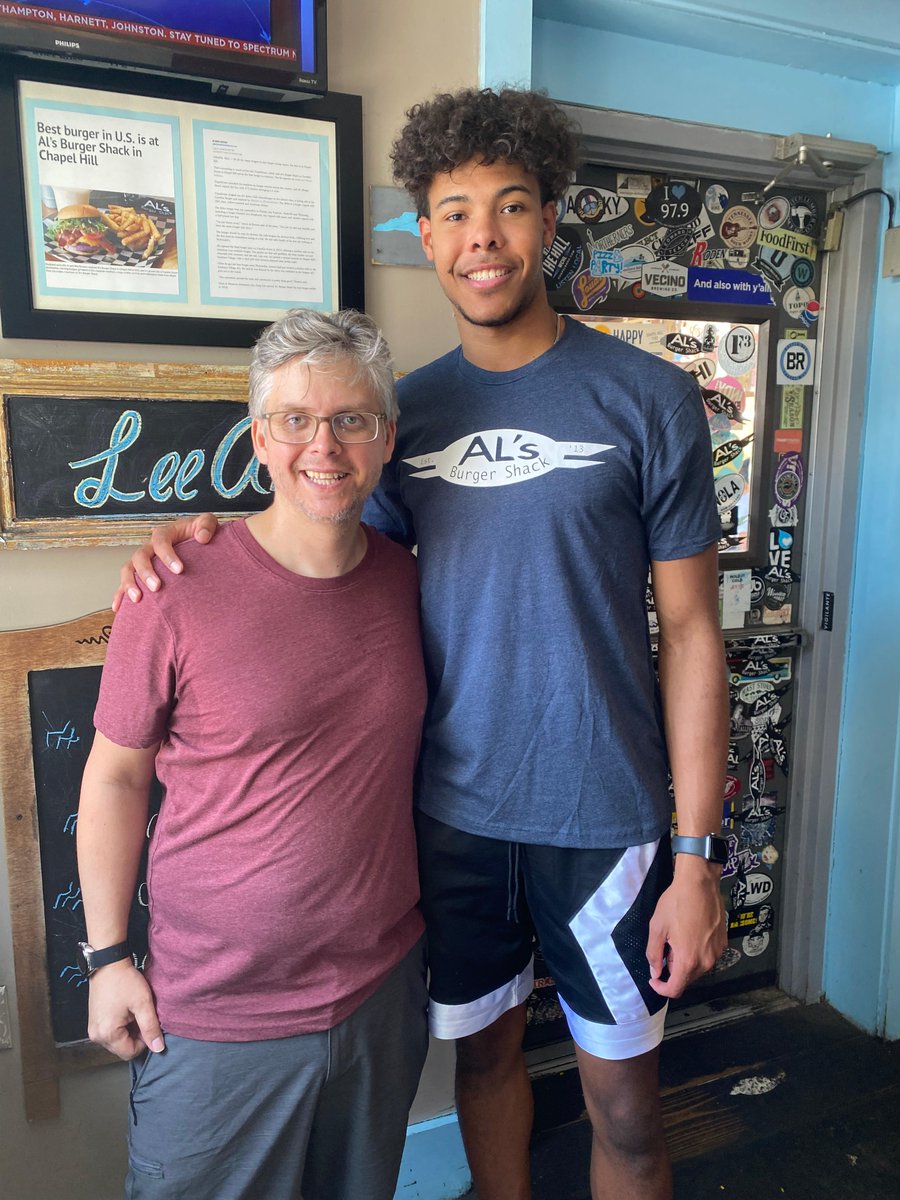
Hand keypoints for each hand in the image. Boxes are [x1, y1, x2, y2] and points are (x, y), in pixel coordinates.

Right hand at [86, 959, 164, 1059]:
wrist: (107, 963)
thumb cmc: (124, 981)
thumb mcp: (143, 1003)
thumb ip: (151, 1028)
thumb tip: (158, 1048)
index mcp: (107, 1034)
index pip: (130, 1053)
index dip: (144, 1042)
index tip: (149, 1024)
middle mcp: (96, 1036)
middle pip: (122, 1048)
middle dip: (135, 1036)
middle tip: (141, 1015)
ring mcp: (93, 1029)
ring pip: (117, 1041)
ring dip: (128, 1031)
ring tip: (133, 1011)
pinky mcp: (94, 1022)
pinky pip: (110, 1032)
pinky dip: (121, 1026)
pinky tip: (126, 1010)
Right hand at [111, 513, 218, 611]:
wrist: (198, 544)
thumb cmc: (201, 533)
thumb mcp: (207, 523)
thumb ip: (206, 525)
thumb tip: (202, 537)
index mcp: (164, 534)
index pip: (160, 541)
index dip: (167, 555)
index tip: (179, 570)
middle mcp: (150, 547)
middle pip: (140, 556)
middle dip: (146, 572)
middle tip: (157, 587)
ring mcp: (143, 561)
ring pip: (128, 569)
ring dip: (129, 584)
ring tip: (137, 599)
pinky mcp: (140, 575)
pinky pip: (125, 584)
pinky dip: (119, 595)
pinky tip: (119, 608)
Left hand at [646, 857, 726, 997]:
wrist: (699, 884)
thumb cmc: (676, 903)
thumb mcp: (657, 927)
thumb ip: (654, 954)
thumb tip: (656, 972)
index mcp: (688, 960)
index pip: (675, 989)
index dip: (662, 988)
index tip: (654, 978)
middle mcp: (706, 961)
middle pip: (687, 979)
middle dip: (673, 970)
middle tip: (666, 948)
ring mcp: (717, 953)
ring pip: (698, 970)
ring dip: (686, 962)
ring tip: (679, 938)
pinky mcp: (723, 944)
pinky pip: (707, 958)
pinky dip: (697, 954)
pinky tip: (691, 935)